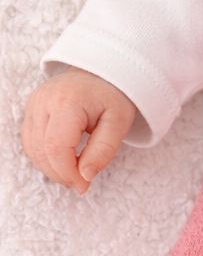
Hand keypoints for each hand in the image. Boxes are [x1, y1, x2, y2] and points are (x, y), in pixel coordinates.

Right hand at [21, 67, 136, 193]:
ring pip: (32, 149)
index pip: (56, 148)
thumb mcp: (119, 123)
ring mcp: (33, 104)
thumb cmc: (113, 95)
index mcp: (66, 102)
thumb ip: (104, 150)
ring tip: (74, 173)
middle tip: (81, 182)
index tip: (84, 184)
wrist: (102, 71)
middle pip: (41, 151)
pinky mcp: (31, 110)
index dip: (68, 172)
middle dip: (60, 174)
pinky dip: (44, 157)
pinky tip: (62, 162)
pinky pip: (30, 142)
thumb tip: (85, 176)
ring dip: (50, 168)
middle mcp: (43, 101)